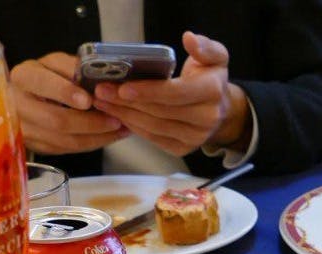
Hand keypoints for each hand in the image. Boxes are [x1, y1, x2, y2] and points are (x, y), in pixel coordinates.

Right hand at [10, 52, 127, 154]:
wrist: (28, 96)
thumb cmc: (48, 76)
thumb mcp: (57, 64)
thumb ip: (74, 69)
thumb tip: (101, 80)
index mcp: (24, 77)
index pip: (43, 84)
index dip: (65, 92)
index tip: (88, 100)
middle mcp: (19, 105)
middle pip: (57, 120)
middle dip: (91, 122)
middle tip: (115, 119)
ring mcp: (25, 130)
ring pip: (65, 140)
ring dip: (97, 136)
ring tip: (118, 128)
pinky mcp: (37, 146)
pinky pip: (68, 149)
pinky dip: (92, 143)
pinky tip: (108, 136)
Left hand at [92, 32, 250, 157]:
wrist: (220, 108)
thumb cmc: (209, 79)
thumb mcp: (214, 56)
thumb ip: (204, 47)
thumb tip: (189, 38)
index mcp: (212, 92)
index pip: (176, 93)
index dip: (148, 92)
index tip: (123, 87)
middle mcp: (207, 118)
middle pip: (160, 111)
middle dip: (127, 102)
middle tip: (101, 91)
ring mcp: (195, 137)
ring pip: (153, 126)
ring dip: (125, 114)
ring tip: (103, 102)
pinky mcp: (183, 148)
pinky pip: (153, 138)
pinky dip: (133, 126)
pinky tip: (118, 114)